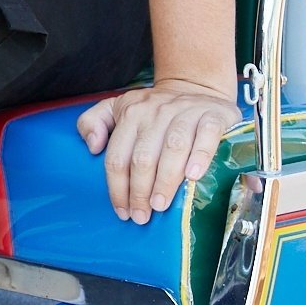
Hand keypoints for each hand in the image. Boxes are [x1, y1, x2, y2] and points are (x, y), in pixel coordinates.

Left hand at [76, 77, 237, 225]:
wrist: (197, 87)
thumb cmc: (153, 109)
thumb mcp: (117, 108)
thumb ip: (93, 121)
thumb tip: (92, 146)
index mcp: (130, 113)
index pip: (118, 156)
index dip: (117, 187)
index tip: (122, 211)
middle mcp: (156, 111)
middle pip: (143, 156)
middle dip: (139, 191)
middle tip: (142, 216)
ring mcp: (186, 112)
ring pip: (173, 148)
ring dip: (165, 180)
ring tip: (160, 205)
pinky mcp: (213, 116)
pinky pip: (207, 136)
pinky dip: (200, 156)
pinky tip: (193, 177)